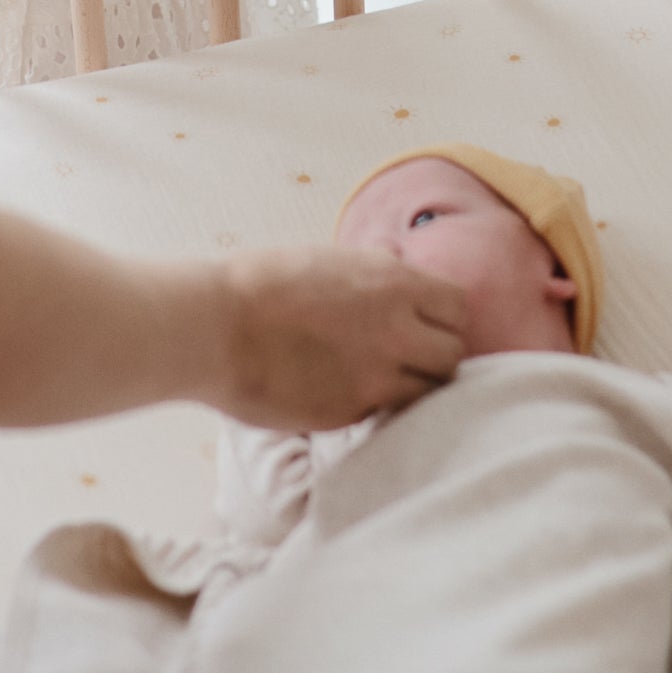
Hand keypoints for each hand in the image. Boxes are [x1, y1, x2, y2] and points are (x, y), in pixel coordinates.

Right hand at [212, 246, 468, 430]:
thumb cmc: (258, 285)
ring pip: (429, 391)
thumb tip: (396, 265)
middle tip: (405, 358)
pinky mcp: (352, 411)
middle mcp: (395, 328)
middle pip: (453, 353)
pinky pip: (385, 413)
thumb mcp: (327, 259)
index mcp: (390, 282)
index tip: (421, 324)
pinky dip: (375, 406)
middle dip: (434, 356)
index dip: (441, 318)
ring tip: (379, 380)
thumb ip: (372, 270)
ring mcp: (376, 374)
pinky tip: (347, 392)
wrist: (214, 326)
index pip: (457, 307)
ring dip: (412, 387)